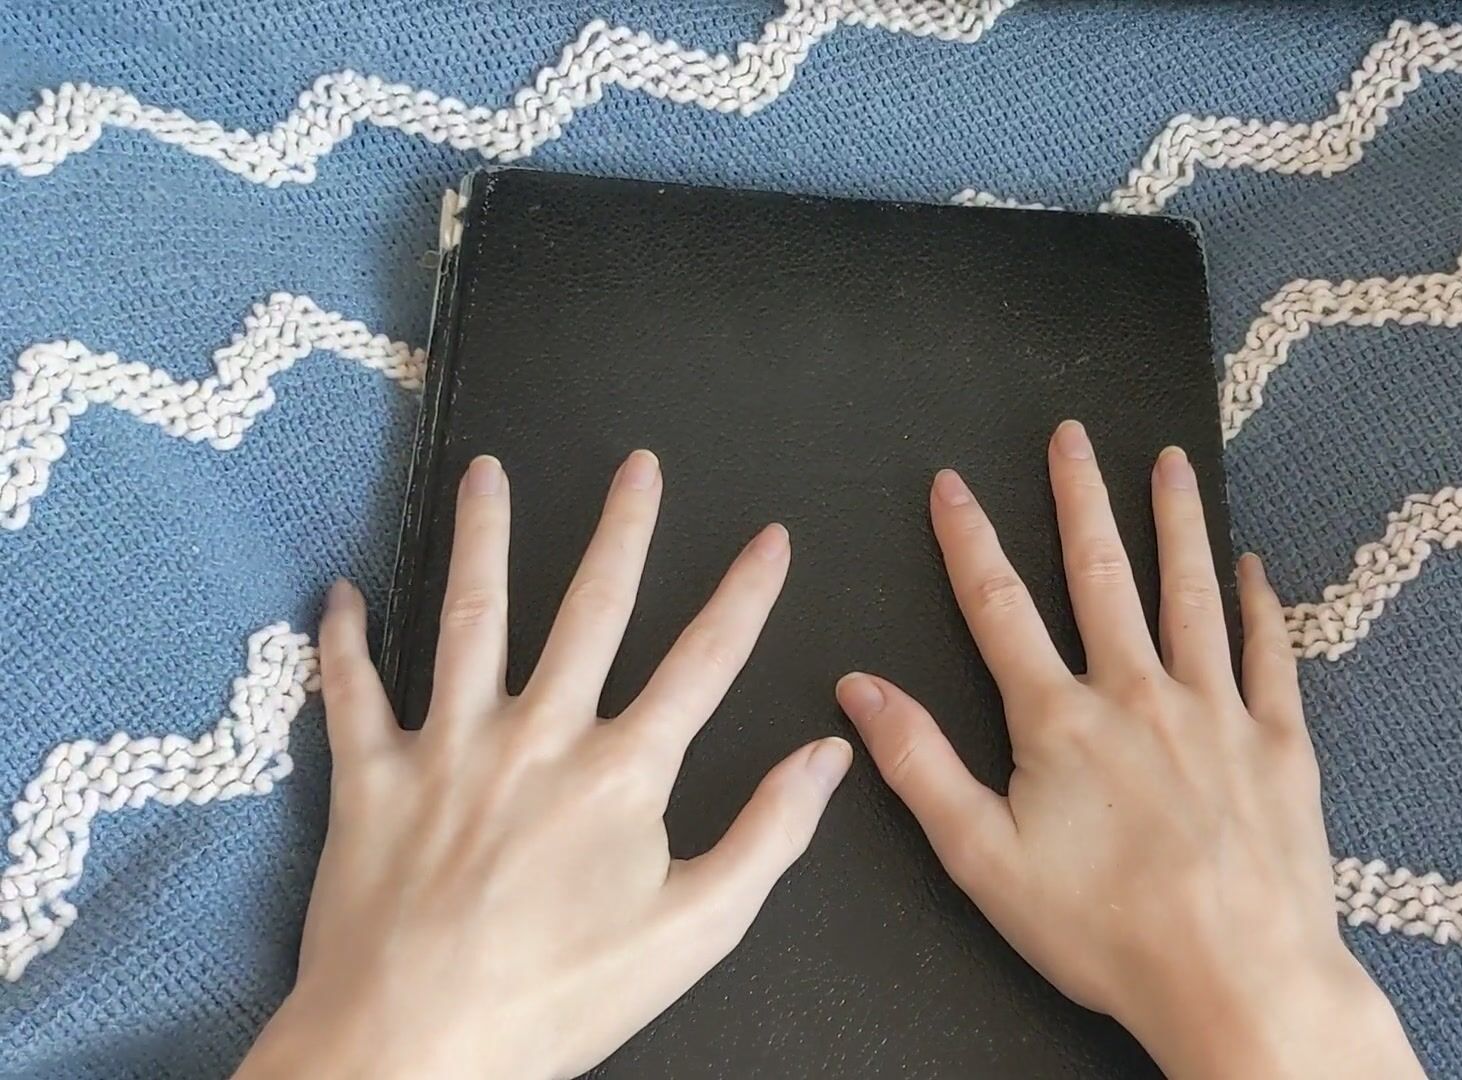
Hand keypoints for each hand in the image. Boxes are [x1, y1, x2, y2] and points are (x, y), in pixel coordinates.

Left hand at [238, 453, 849, 1079]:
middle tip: (639, 465)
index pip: (702, 661)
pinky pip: (349, 692)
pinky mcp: (370, 780)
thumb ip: (769, 836)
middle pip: (589, 609)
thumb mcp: (695, 932)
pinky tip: (340, 591)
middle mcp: (536, 736)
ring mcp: (447, 748)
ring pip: (469, 619)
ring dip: (481, 539)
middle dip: (623, 529)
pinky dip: (341, 640)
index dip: (745, 594)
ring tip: (487, 473)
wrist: (411, 1051)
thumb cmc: (557, 1000)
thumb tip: (828, 756)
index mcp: (621, 773)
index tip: (770, 537)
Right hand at [836, 422, 1423, 1079]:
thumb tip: (859, 689)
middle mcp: (1139, 694)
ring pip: (1191, 594)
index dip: (968, 539)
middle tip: (1073, 435)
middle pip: (1101, 575)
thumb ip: (919, 765)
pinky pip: (1269, 656)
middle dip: (1081, 499)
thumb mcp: (982, 859)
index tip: (951, 483)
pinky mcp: (1278, 744)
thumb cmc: (1104, 931)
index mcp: (1060, 720)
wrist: (1235, 977)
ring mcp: (1217, 711)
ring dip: (1177, 524)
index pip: (999, 607)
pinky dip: (1259, 606)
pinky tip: (1253, 569)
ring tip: (1172, 464)